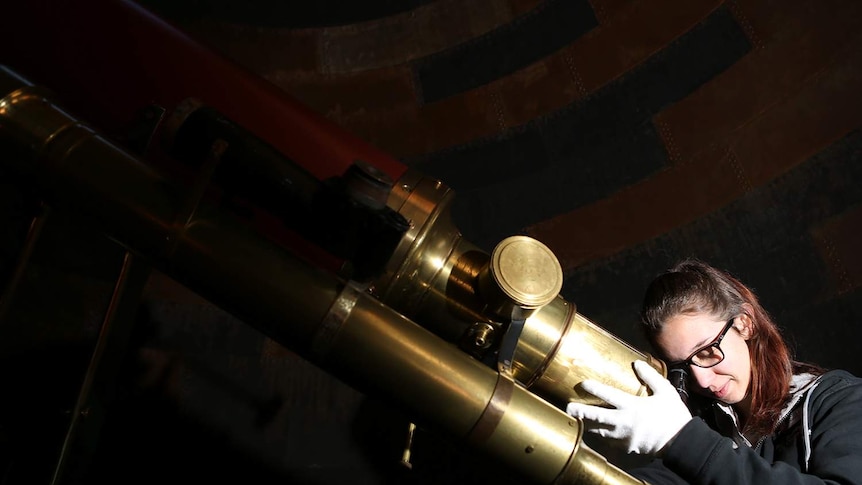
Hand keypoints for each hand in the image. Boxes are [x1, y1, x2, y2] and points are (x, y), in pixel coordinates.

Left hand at [566, 360, 691, 455]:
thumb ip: (650, 377)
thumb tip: (637, 363)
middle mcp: (624, 422)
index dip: (594, 388)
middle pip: (596, 417)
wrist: (681, 443)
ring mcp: (624, 437)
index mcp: (633, 406)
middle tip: (568, 407)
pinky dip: (602, 436)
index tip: (582, 383)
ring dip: (588, 425)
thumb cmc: (674, 416)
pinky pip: (609, 442)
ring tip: (577, 419)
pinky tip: (597, 432)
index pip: (608, 394)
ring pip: (599, 431)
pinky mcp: (626, 448)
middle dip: (580, 412)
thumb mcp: (665, 391)